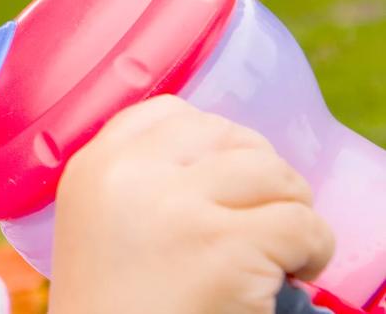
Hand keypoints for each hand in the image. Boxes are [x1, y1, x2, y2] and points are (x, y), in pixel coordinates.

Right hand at [48, 95, 334, 313]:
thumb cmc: (110, 306)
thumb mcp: (95, 220)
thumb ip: (134, 177)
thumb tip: (221, 154)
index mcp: (95, 165)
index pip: (169, 112)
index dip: (211, 140)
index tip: (222, 181)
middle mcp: (131, 173)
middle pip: (228, 135)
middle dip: (259, 174)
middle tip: (258, 218)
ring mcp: (178, 206)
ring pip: (274, 173)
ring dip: (291, 209)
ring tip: (279, 248)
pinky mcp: (225, 246)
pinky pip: (303, 224)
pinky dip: (313, 251)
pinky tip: (294, 273)